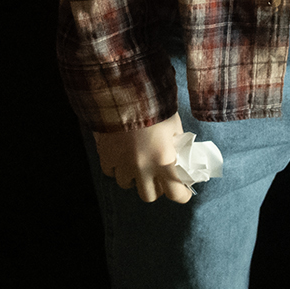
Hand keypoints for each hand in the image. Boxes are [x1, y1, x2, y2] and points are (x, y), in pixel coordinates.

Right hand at [94, 117, 219, 202]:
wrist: (124, 92)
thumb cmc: (154, 106)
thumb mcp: (174, 127)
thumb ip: (177, 146)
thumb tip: (180, 157)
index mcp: (164, 160)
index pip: (176, 194)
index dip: (181, 195)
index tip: (183, 191)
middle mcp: (143, 167)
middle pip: (149, 196)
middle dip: (156, 188)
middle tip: (158, 177)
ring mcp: (122, 163)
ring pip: (127, 185)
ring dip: (134, 179)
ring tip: (137, 166)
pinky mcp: (106, 156)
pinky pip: (110, 172)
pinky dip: (116, 168)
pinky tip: (121, 158)